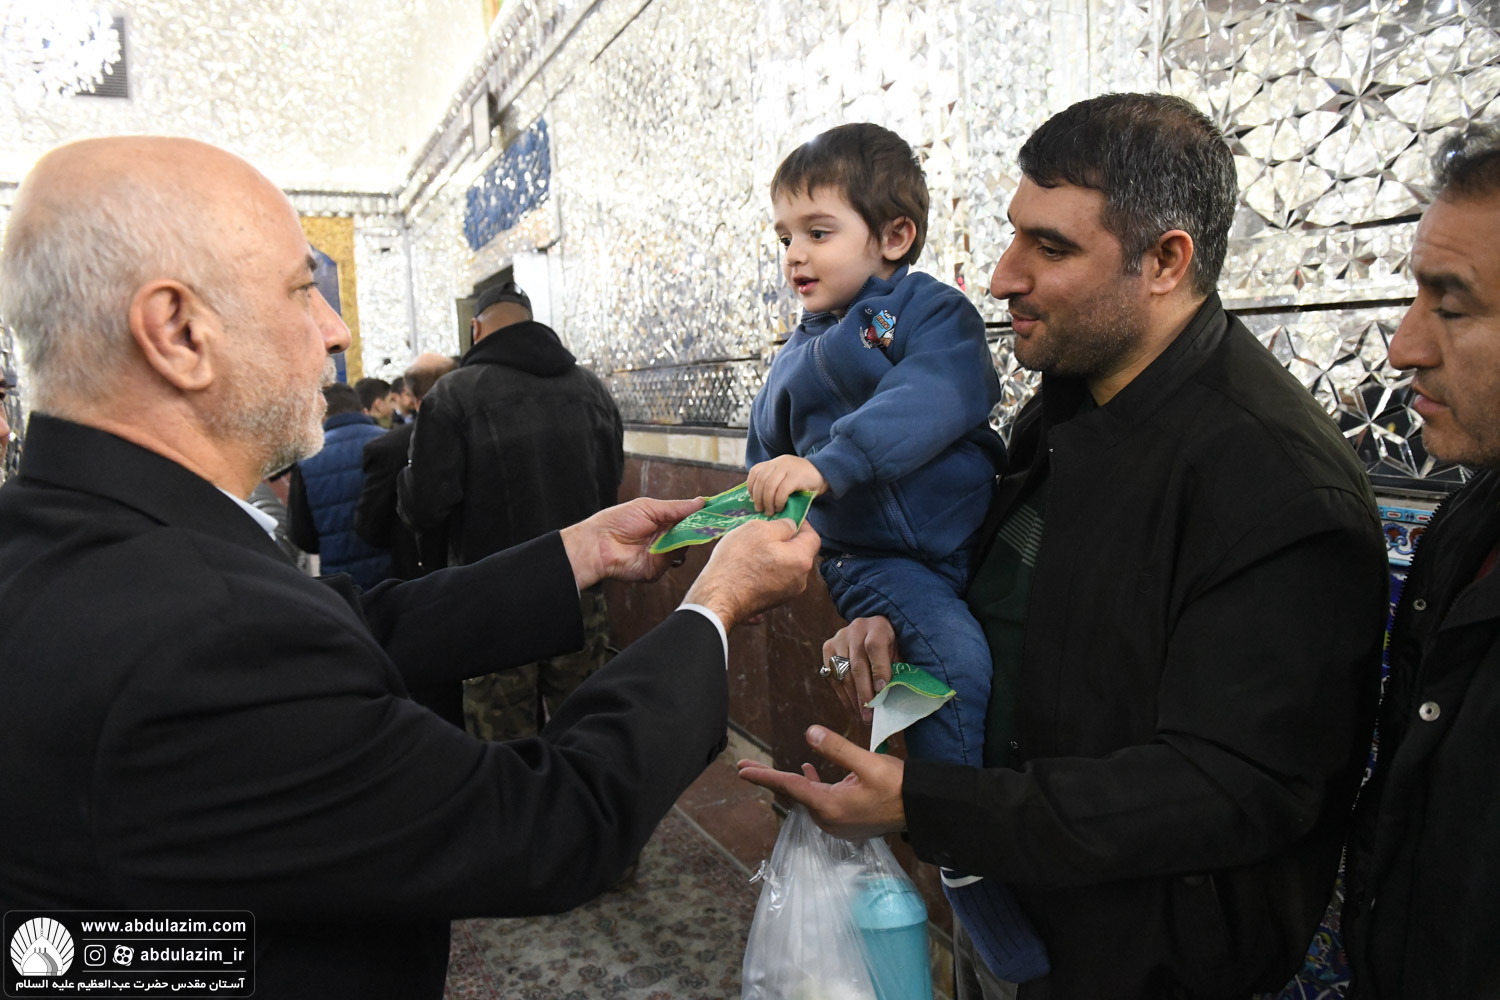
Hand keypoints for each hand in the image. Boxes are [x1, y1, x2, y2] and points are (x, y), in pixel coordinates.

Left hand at [560, 496, 704, 588]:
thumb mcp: (650, 507)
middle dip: (702, 527)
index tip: (719, 510)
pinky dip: (674, 553)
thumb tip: (702, 501)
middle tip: (714, 521)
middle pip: (692, 533)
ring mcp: (663, 554)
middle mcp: (666, 537)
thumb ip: (677, 507)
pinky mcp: (658, 569)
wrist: (599, 544)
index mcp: (663, 520)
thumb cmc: (618, 521)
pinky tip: (667, 545)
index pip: (689, 518)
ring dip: (687, 539)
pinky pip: (675, 561)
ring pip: (686, 547)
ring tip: (684, 529)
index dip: (703, 515)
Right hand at [681, 517, 820, 630]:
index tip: (785, 517)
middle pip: (799, 552)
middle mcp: (800, 580)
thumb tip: (791, 526)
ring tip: (753, 549)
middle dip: (785, 540)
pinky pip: (775, 579)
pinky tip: (749, 565)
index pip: (812, 536)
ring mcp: (787, 594)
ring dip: (775, 555)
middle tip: (764, 531)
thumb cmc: (738, 561)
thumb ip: (782, 525)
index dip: (801, 523)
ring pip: (786, 566)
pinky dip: (767, 570)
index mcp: (801, 560)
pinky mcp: (773, 602)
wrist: (718, 597)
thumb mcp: (758, 530)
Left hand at [737, 725, 905, 840]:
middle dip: (770, 778)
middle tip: (745, 768)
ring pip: (807, 798)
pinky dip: (812, 787)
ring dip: (792, 782)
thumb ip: (837, 748)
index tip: (741, 771)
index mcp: (829, 806)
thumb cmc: (898, 786)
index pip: (789, 787)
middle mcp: (829, 819)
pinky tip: (810, 772)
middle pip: (793, 794)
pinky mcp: (847, 823)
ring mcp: (837, 824)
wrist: (922, 810)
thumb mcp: (867, 763)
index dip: (764, 776)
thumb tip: (809, 733)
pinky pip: (821, 803)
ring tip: (769, 771)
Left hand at [747, 455, 826, 513]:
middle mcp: (779, 463)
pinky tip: (780, 507)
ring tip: (770, 511)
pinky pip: (782, 491)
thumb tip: (759, 502)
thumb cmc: (804, 481)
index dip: (751, 486)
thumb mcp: (786, 478)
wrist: (826, 474)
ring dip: (767, 502)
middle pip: (761, 480)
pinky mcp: (796, 476)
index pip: (755, 471)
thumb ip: (774, 483)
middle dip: (758, 497)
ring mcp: (787, 468)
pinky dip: (778, 501)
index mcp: (774, 463)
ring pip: (769, 486)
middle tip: (761, 510)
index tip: (752, 499)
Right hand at [823, 616, 898, 723]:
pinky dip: (843, 695)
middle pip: (857, 664)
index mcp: (878, 626)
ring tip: (862, 716)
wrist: (871, 628)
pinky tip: (852, 708)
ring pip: (843, 673)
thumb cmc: (890, 646)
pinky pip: (833, 676)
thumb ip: (895, 670)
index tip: (882, 692)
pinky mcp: (828, 648)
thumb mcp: (899, 652)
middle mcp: (856, 629)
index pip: (875, 647)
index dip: (878, 670)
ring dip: (852, 699)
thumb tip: (892, 697)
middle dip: (864, 693)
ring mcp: (839, 638)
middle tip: (869, 715)